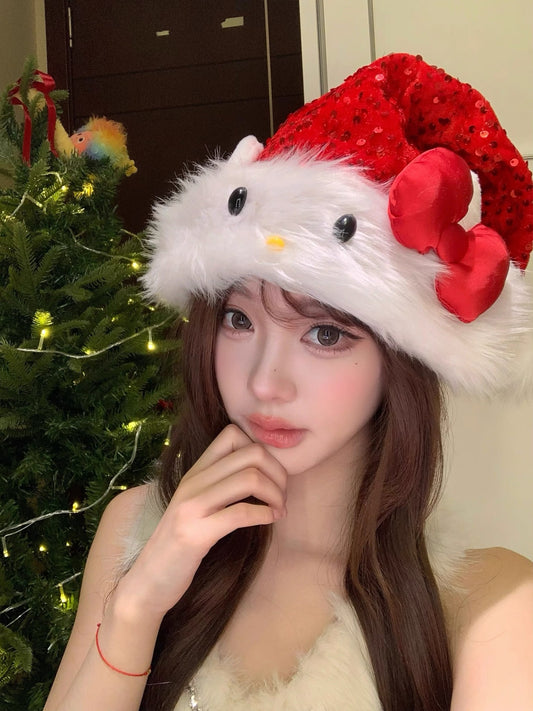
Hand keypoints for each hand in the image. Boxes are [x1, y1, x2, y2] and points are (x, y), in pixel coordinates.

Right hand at [115, 425, 286, 619]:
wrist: (148, 580)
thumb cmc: (181, 544)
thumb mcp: (198, 505)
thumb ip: (221, 485)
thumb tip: (263, 473)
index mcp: (195, 472)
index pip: (232, 434)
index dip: (262, 450)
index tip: (270, 475)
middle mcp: (193, 482)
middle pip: (251, 453)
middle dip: (278, 473)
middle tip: (281, 495)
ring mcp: (192, 506)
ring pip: (250, 478)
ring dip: (276, 494)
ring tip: (279, 510)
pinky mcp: (196, 533)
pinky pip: (242, 513)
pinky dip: (265, 514)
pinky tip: (270, 521)